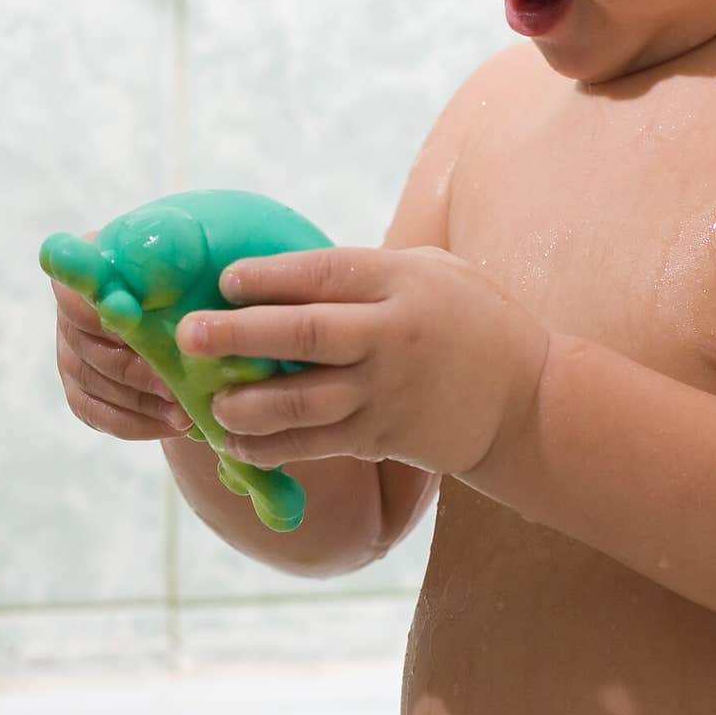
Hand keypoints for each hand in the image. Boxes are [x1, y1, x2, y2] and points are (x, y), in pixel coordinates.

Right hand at [52, 231, 192, 440]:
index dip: (109, 318)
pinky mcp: (81, 391)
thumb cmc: (191, 272)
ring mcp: (71, 355)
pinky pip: (98, 415)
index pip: (78, 297)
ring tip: (183, 413)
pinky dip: (135, 424)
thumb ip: (175, 252)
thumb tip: (167, 269)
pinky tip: (170, 425)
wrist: (194, 306)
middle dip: (135, 372)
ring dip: (141, 403)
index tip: (144, 329)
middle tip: (176, 387)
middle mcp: (68, 314)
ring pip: (95, 386)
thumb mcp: (189, 252)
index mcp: (84, 270)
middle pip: (88, 349)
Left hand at [174, 245, 551, 475]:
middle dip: (240, 335)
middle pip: (304, 335)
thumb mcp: (432, 270)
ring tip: (207, 401)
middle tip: (190, 335)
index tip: (224, 280)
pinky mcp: (382, 437)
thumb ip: (367, 269)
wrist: (524, 398)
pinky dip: (271, 446)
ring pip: (304, 400)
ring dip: (248, 403)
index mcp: (400, 283)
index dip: (269, 276)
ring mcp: (385, 391)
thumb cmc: (471, 319)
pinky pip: (316, 444)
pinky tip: (234, 442)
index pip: (324, 274)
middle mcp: (390, 336)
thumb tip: (287, 268)